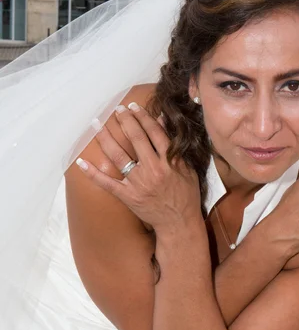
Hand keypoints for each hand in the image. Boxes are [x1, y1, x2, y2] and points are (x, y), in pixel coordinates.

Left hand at [75, 102, 201, 232]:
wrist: (179, 223)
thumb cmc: (186, 196)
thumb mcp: (187, 168)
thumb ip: (174, 145)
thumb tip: (161, 120)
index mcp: (170, 161)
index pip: (154, 132)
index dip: (142, 116)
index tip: (133, 106)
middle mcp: (153, 169)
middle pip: (136, 138)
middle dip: (125, 121)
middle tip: (116, 110)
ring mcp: (139, 183)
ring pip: (118, 156)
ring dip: (105, 138)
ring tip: (96, 124)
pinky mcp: (128, 196)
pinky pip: (107, 183)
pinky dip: (93, 173)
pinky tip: (81, 162)